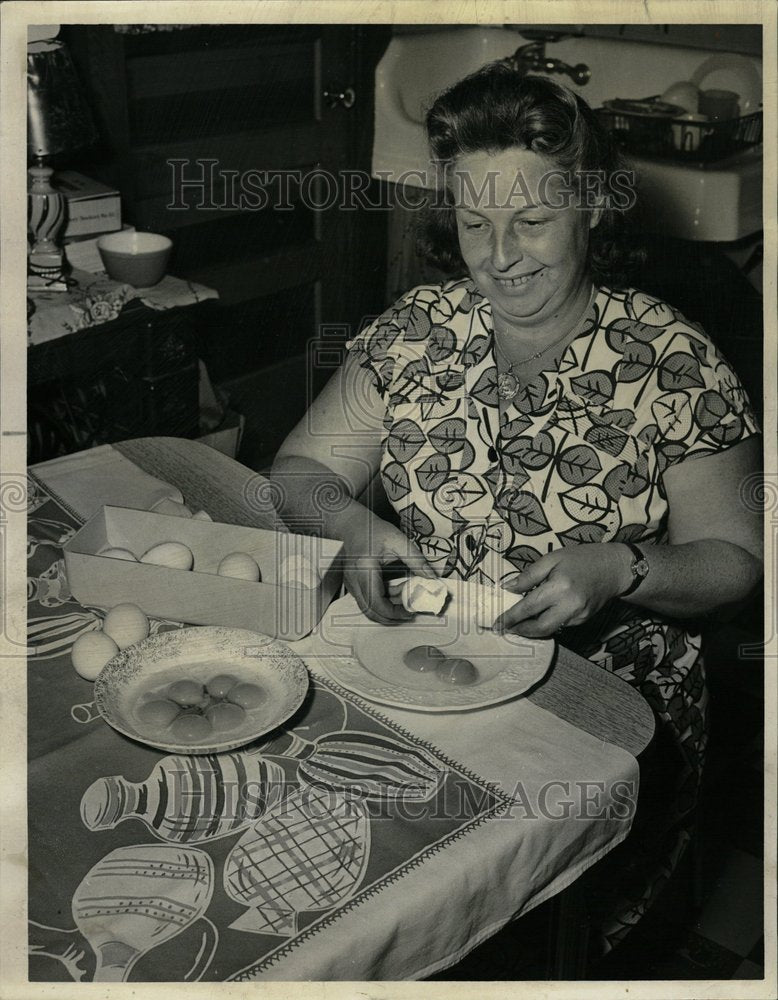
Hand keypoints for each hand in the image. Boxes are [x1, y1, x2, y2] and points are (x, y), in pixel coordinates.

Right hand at [339, 512, 435, 624]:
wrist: (352, 523)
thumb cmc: (373, 529)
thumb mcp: (399, 541)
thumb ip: (416, 560)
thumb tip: (432, 578)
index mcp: (364, 570)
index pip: (376, 603)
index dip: (394, 613)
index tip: (411, 611)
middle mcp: (354, 580)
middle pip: (371, 611)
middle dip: (392, 617)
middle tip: (411, 612)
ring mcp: (350, 584)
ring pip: (369, 608)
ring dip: (388, 609)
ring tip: (407, 599)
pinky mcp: (352, 584)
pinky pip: (367, 600)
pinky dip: (382, 601)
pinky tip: (397, 591)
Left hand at [493, 543, 632, 637]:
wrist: (615, 569)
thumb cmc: (582, 558)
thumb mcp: (552, 558)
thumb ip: (529, 575)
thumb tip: (508, 589)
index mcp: (559, 587)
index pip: (529, 607)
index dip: (510, 617)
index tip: (496, 623)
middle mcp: (569, 605)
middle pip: (539, 627)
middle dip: (520, 630)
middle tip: (505, 628)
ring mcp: (578, 616)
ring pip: (549, 629)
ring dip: (532, 628)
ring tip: (519, 622)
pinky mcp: (583, 620)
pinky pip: (560, 624)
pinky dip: (548, 621)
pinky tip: (541, 613)